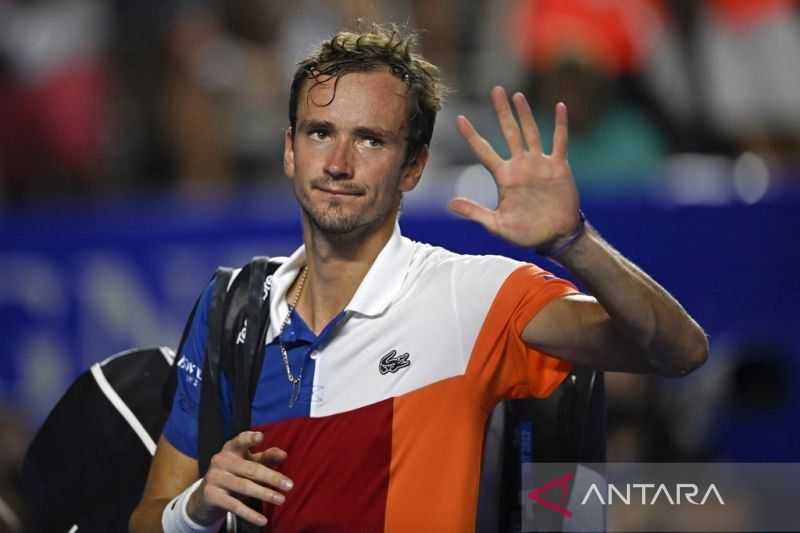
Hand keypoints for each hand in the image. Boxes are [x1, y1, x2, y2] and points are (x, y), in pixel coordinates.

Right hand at [187, 431, 291, 526]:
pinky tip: (263, 520)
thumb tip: (283, 454)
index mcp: (231, 448)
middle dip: (271, 477)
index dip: (250, 438)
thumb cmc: (235, 473)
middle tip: (289, 485)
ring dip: (265, 494)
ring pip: (244, 486)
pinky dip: (250, 514)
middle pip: (250, 469)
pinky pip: (234, 505)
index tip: (261, 436)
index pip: (240, 440)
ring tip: (281, 499)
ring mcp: (215, 477)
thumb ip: (266, 457)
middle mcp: (221, 460)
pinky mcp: (211, 495)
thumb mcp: (249, 463)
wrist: (207, 495)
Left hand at [448, 86, 580, 248]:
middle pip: (509, 132)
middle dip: (502, 111)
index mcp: (504, 177)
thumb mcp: (496, 225)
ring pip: (531, 132)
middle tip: (496, 90)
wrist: (554, 238)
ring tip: (518, 95)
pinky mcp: (558, 167)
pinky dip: (560, 125)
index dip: (472, 135)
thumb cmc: (525, 232)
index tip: (459, 118)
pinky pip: (559, 142)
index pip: (484, 151)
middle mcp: (520, 165)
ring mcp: (539, 164)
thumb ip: (475, 212)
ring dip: (525, 114)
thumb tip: (450, 204)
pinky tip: (560, 106)